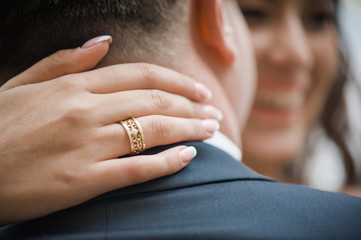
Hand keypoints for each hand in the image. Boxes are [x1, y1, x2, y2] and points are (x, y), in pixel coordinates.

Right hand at [0, 36, 221, 223]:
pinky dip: (167, 162)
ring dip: (189, 130)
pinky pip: (137, 168)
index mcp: (73, 86)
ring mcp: (86, 146)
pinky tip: (188, 157)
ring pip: (153, 131)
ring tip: (211, 130)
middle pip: (155, 102)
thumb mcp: (24, 84)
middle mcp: (85, 112)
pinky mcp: (83, 181)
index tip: (200, 90)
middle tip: (213, 113)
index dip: (178, 82)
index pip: (142, 76)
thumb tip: (103, 42)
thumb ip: (65, 61)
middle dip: (192, 106)